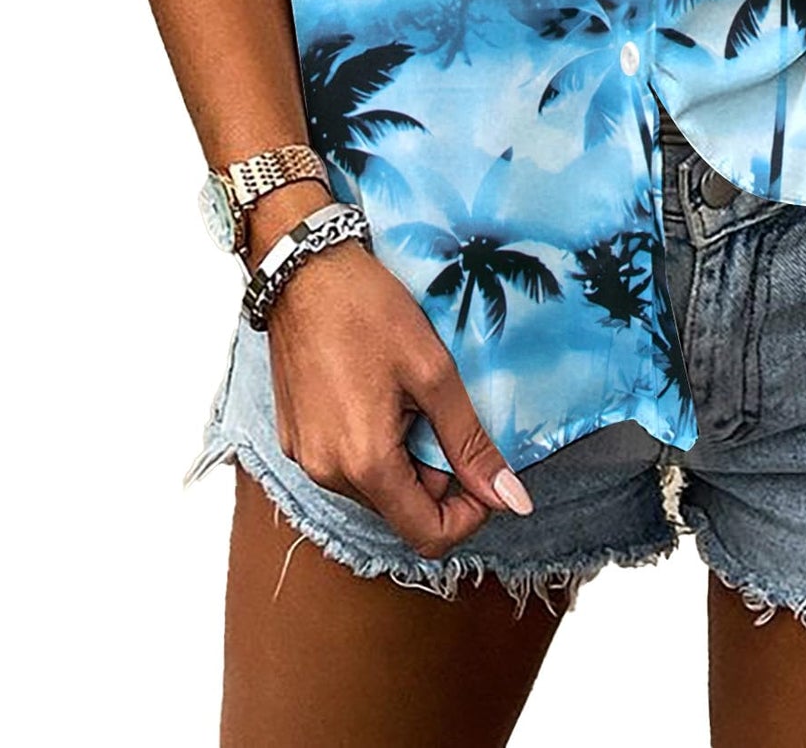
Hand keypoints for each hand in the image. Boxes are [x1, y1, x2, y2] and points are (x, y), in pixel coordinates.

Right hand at [260, 232, 533, 558]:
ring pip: (375, 486)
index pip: (427, 536)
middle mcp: (327, 473)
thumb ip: (470, 442)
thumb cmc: (367, 309)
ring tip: (406, 395)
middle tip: (440, 410)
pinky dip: (372, 442)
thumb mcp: (434, 372)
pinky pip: (346, 463)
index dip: (468, 515)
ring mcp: (305, 457)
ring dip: (404, 455)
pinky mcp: (295, 438)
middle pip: (401, 509)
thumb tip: (509, 498)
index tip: (484, 475)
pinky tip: (375, 391)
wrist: (302, 270)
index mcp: (365, 462)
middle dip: (435, 473)